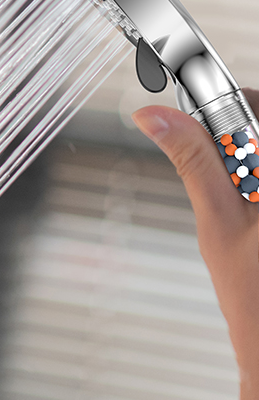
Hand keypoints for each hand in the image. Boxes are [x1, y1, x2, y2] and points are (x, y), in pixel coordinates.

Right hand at [132, 87, 258, 399]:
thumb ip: (193, 159)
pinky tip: (253, 218)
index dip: (223, 105)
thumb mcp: (218, 222)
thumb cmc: (255, 298)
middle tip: (216, 174)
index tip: (194, 120)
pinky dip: (253, 183)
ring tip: (240, 206)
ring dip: (245, 161)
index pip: (257, 102)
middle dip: (235, 135)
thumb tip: (152, 114)